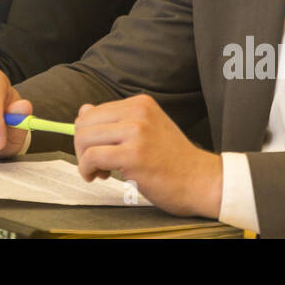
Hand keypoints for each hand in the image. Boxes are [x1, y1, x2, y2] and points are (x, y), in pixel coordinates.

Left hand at [72, 94, 222, 217]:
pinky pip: (92, 157)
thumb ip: (116, 120)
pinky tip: (99, 176)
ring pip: (84, 138)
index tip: (98, 150)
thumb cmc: (173, 160)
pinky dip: (87, 169)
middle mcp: (138, 112)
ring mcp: (137, 132)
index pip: (94, 111)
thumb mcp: (146, 130)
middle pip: (85, 123)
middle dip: (82, 147)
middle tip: (95, 165)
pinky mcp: (133, 155)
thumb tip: (83, 111)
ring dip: (84, 160)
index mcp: (140, 104)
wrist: (202, 181)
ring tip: (100, 172)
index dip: (88, 134)